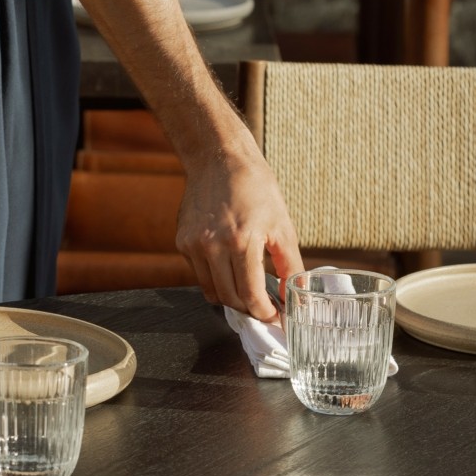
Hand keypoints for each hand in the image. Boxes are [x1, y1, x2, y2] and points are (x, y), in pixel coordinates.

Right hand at [175, 142, 303, 322]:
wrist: (219, 159)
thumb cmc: (256, 188)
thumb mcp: (283, 225)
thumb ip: (290, 265)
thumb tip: (293, 294)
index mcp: (242, 241)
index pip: (250, 295)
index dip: (264, 312)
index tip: (274, 316)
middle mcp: (213, 245)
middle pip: (230, 298)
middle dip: (249, 309)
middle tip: (264, 307)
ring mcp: (194, 244)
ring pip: (212, 291)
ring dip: (231, 297)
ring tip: (248, 290)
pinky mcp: (182, 242)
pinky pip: (200, 274)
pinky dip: (216, 278)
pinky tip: (229, 265)